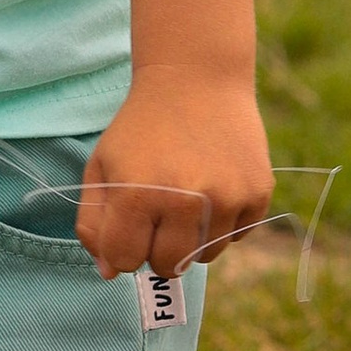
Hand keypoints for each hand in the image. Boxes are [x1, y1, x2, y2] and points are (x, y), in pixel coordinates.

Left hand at [76, 70, 274, 280]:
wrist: (196, 78)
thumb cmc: (141, 127)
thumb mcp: (101, 165)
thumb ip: (94, 222)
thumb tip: (110, 272)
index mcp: (137, 195)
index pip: (125, 261)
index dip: (123, 247)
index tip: (129, 224)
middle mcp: (184, 201)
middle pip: (167, 267)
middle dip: (157, 250)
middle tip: (158, 213)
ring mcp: (226, 199)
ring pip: (205, 257)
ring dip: (192, 238)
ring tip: (186, 195)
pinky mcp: (257, 193)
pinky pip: (237, 236)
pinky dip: (223, 222)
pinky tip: (213, 185)